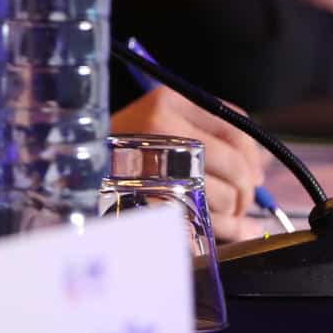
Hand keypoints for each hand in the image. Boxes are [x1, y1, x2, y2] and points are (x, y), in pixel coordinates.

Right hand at [111, 87, 269, 240]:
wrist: (73, 176)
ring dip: (233, 211)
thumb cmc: (122, 152)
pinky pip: (209, 222)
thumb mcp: (157, 123)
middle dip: (246, 188)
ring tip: (220, 212)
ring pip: (225, 195)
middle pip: (235, 163)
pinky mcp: (153, 205)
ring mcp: (155, 169)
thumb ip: (206, 133)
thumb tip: (259, 170)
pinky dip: (228, 230)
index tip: (254, 171)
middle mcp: (161, 130)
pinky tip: (228, 230)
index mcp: (167, 102)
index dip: (252, 152)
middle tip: (240, 200)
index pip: (234, 122)